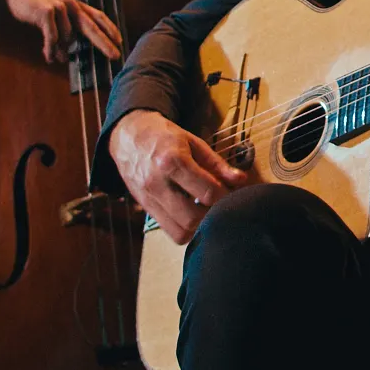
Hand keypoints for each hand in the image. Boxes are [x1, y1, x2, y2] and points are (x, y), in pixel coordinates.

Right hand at [0, 0, 122, 63]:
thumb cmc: (34, 5)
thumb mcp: (53, 14)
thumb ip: (63, 31)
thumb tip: (67, 55)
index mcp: (74, 4)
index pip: (98, 16)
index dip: (110, 28)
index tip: (120, 41)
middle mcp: (70, 4)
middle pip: (92, 27)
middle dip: (105, 43)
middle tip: (115, 55)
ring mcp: (59, 7)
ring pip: (67, 37)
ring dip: (62, 51)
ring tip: (56, 58)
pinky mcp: (47, 12)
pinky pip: (52, 38)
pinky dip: (51, 50)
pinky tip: (49, 58)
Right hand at [110, 110, 252, 243]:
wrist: (129, 137)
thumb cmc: (165, 137)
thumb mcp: (194, 142)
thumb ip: (217, 164)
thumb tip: (240, 180)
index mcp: (172, 161)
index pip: (207, 192)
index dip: (226, 196)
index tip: (232, 193)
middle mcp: (157, 183)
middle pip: (192, 218)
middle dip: (213, 215)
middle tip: (221, 205)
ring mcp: (149, 199)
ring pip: (180, 231)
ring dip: (200, 227)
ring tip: (207, 211)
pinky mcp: (146, 209)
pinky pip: (170, 232)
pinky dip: (186, 229)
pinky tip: (193, 214)